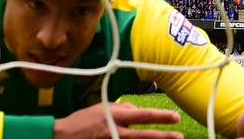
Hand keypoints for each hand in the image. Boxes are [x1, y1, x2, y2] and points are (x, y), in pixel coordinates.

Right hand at [53, 102, 181, 138]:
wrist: (64, 136)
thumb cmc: (82, 121)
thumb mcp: (101, 108)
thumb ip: (120, 109)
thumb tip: (134, 110)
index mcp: (115, 117)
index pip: (143, 116)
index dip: (161, 116)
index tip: (175, 117)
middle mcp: (117, 131)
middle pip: (146, 135)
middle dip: (164, 136)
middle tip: (179, 136)